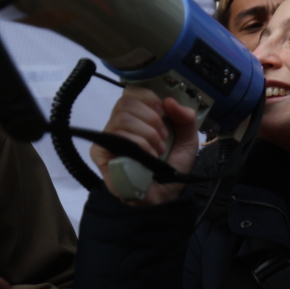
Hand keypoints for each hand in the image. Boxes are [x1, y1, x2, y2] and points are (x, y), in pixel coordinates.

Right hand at [90, 86, 198, 204]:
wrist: (165, 196)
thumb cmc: (171, 168)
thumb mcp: (188, 140)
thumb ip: (186, 118)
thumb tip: (169, 101)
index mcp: (138, 117)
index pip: (133, 92)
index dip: (150, 98)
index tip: (163, 113)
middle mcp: (120, 124)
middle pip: (126, 102)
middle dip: (152, 119)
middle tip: (162, 137)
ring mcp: (108, 138)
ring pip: (123, 118)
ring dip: (148, 134)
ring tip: (157, 150)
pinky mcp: (101, 152)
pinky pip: (118, 137)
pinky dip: (139, 144)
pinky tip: (148, 156)